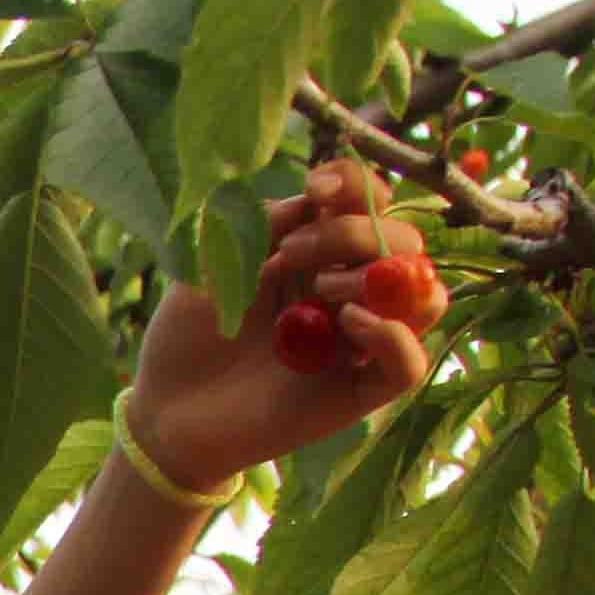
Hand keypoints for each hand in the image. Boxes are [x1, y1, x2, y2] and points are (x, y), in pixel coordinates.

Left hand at [120, 160, 434, 494]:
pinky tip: (347, 323)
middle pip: (405, 244)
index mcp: (323, 252)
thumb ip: (269, 223)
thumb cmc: (188, 334)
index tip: (316, 188)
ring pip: (426, 298)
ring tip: (323, 292)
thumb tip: (319, 198)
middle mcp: (353, 291)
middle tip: (291, 256)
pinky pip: (411, 363)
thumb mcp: (219, 263)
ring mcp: (362, 341)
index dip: (358, 185)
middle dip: (356, 235)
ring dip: (383, 281)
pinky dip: (391, 336)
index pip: (370, 203)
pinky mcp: (359, 391)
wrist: (167, 410)